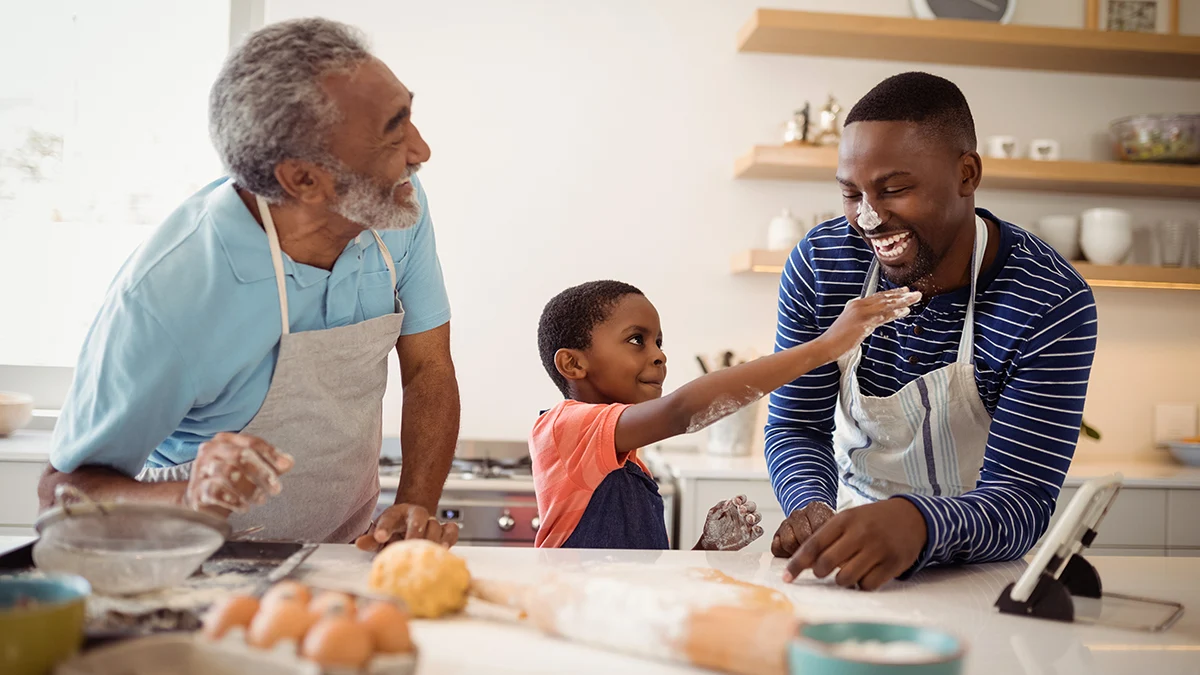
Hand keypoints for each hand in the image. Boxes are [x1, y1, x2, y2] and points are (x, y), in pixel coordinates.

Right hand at [185, 432, 293, 515]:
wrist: (200, 501)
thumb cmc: (228, 482)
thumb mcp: (250, 470)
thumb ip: (270, 464)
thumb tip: (288, 461)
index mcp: (225, 441)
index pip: (251, 442)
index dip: (271, 454)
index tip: (286, 466)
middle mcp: (210, 451)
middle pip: (240, 455)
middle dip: (262, 473)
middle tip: (276, 489)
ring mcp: (201, 470)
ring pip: (227, 472)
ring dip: (249, 488)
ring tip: (261, 499)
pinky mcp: (196, 490)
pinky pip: (216, 492)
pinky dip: (234, 500)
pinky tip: (244, 507)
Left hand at [355, 503, 459, 551]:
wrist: (412, 524)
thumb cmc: (394, 531)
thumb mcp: (380, 533)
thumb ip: (371, 539)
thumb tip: (360, 543)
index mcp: (396, 514)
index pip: (389, 517)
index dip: (384, 526)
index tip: (379, 537)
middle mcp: (415, 514)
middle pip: (418, 516)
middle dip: (414, 530)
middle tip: (410, 543)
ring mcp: (431, 521)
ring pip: (435, 525)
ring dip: (432, 537)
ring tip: (428, 549)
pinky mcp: (444, 530)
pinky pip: (451, 530)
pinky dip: (450, 537)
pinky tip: (444, 547)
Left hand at [695, 495, 763, 550]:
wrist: (711, 544)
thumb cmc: (711, 528)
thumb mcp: (712, 516)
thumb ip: (720, 507)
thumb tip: (728, 502)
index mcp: (734, 507)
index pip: (741, 499)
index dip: (741, 498)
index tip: (736, 501)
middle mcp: (742, 515)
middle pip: (751, 506)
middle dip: (748, 506)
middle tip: (741, 510)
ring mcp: (746, 525)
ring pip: (757, 517)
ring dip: (755, 516)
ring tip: (749, 518)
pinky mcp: (749, 536)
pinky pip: (758, 531)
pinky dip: (759, 529)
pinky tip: (755, 529)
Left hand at [781, 498, 926, 590]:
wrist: (911, 517)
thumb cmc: (872, 520)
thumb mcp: (849, 519)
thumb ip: (827, 538)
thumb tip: (802, 563)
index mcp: (844, 520)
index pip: (813, 544)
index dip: (797, 563)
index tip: (788, 577)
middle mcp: (860, 533)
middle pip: (826, 563)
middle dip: (819, 572)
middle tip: (823, 571)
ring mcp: (877, 549)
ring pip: (846, 578)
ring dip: (842, 580)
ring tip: (847, 570)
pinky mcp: (892, 564)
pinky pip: (867, 585)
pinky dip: (861, 584)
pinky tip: (865, 574)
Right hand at [817, 288, 921, 361]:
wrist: (826, 346)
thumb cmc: (836, 340)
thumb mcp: (852, 327)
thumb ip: (863, 322)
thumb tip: (873, 324)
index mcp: (855, 305)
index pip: (877, 297)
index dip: (892, 293)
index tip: (904, 291)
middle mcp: (858, 305)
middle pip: (884, 298)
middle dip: (901, 295)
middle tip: (915, 293)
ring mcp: (860, 313)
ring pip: (886, 304)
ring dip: (902, 301)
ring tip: (915, 299)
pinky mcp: (863, 322)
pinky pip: (883, 316)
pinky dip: (895, 313)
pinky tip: (905, 311)